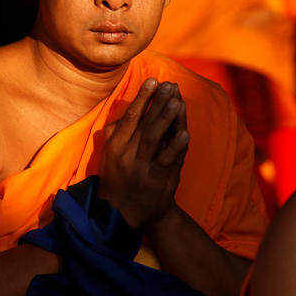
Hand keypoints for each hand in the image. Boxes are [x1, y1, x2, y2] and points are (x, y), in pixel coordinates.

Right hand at [98, 78, 189, 228]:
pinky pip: (167, 160)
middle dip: (158, 102)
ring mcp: (142, 168)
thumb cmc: (119, 178)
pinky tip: (185, 133)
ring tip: (178, 101)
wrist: (123, 214)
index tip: (154, 80)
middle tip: (170, 85)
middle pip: (145, 123)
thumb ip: (117, 131)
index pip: (131, 117)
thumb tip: (131, 106)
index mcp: (115, 145)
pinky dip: (176, 146)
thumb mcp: (110, 154)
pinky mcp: (156, 180)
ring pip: (155, 139)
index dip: (142, 97)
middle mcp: (126, 155)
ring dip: (167, 119)